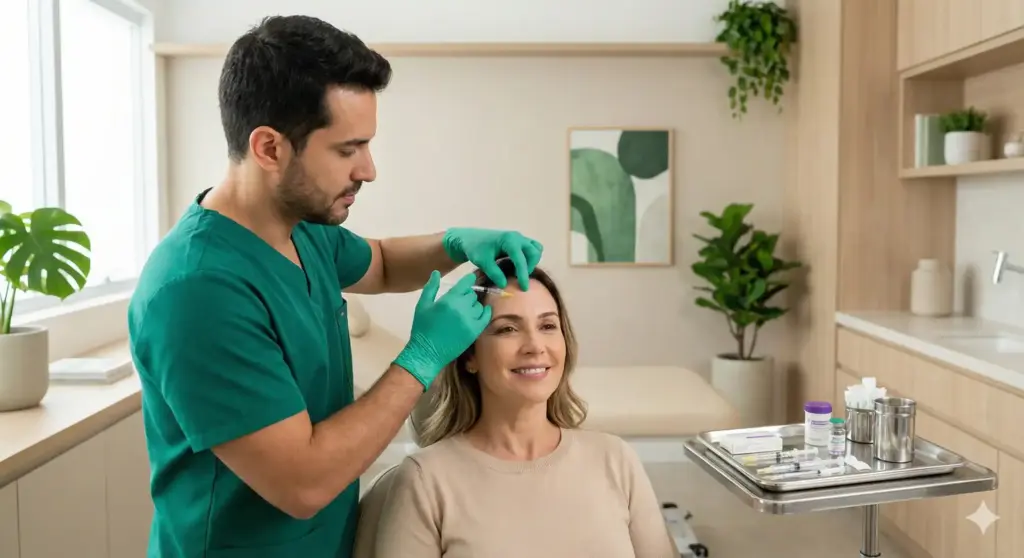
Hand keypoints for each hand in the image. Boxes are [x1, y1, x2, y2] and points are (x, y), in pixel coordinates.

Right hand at [393, 271, 491, 388]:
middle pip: (472, 295)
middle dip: (467, 295)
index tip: (469, 279)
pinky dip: (485, 313)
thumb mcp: (422, 305)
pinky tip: (481, 312)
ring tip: (466, 310)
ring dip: (474, 305)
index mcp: (449, 300)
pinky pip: (486, 317)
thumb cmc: (422, 327)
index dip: (468, 280)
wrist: (427, 352)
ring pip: (479, 305)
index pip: (465, 284)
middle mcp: (461, 308)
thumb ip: (431, 287)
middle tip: (460, 300)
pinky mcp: (475, 331)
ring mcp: (470, 321)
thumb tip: (436, 272)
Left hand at [442, 227, 543, 290]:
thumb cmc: (475, 249)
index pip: (521, 259)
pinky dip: (531, 256)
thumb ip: (494, 273)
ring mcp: (519, 237)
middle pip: (533, 253)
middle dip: (529, 267)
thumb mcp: (482, 262)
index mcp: (508, 240)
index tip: (524, 288)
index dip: (523, 275)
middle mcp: (517, 237)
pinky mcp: (519, 240)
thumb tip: (504, 285)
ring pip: (536, 249)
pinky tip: (521, 264)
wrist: (471, 239)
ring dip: (532, 262)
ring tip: (519, 271)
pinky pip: (533, 247)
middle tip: (517, 277)